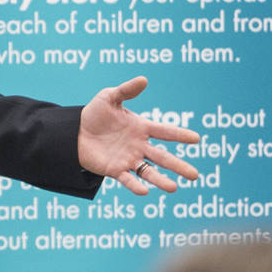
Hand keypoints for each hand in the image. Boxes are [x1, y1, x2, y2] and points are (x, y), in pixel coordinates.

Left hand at [77, 76, 202, 195]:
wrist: (74, 132)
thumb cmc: (95, 114)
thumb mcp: (109, 98)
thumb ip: (126, 90)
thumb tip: (144, 79)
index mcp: (142, 128)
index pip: (165, 131)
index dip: (180, 135)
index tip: (196, 139)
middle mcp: (139, 146)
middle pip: (163, 157)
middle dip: (178, 166)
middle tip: (195, 176)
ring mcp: (128, 159)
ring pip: (149, 171)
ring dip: (160, 180)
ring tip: (174, 188)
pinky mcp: (115, 169)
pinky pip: (127, 179)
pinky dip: (135, 185)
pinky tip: (144, 192)